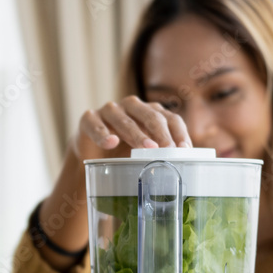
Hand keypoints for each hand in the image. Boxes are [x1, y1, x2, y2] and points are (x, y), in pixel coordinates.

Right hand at [77, 95, 191, 157]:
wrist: (91, 154)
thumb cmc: (123, 152)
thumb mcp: (144, 153)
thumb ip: (161, 153)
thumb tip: (184, 166)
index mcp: (150, 112)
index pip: (170, 118)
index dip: (178, 132)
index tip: (183, 150)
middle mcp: (131, 107)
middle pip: (150, 115)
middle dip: (161, 133)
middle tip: (167, 149)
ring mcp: (109, 111)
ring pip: (124, 119)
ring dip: (136, 133)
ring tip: (146, 148)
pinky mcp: (88, 119)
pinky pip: (95, 124)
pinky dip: (103, 133)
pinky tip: (110, 143)